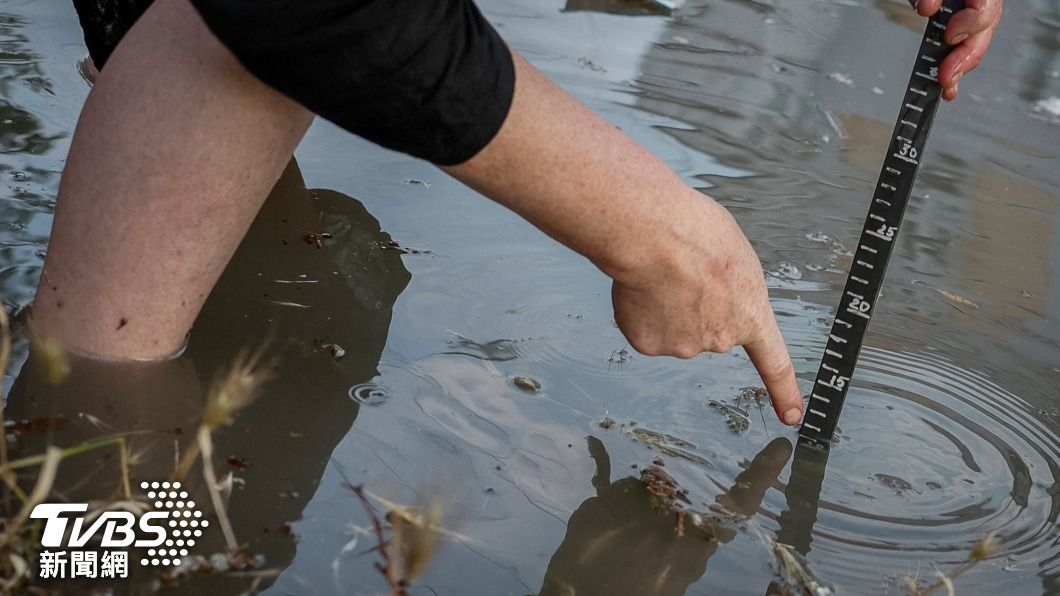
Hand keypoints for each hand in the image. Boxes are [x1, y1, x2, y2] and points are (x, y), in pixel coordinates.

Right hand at [445, 52, 803, 424]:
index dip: (784, 392)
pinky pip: (643, 329)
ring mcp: (684, 347)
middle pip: (706, 331)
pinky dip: (638, 310)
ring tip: (659, 274)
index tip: (792, 416)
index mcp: (752, 315)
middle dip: (694, 308)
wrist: (655, 237)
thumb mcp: (734, 254)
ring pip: (671, 329)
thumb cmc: (695, 232)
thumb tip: (702, 294)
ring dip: (663, 306)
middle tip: (681, 272)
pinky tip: (640, 287)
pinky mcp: (649, 345)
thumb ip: (728, 286)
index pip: (774, 363)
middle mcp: (721, 340)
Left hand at [911, 0, 1003, 100]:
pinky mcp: (957, 22)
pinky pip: (964, 43)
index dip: (972, 21)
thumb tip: (928, 7)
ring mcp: (971, 9)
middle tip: (945, 76)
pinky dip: (954, 64)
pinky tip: (947, 83)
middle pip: (986, 26)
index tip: (949, 34)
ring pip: (978, 38)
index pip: (987, 4)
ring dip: (961, 66)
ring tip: (947, 87)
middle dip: (966, 55)